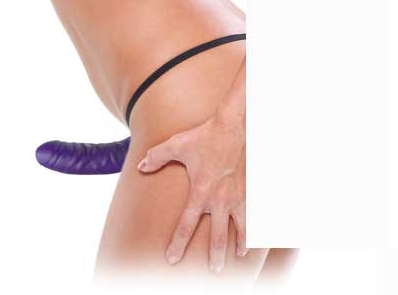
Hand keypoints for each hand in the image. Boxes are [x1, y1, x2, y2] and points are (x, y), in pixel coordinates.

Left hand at [137, 110, 246, 272]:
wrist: (236, 125)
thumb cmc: (206, 135)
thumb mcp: (177, 144)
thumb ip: (157, 157)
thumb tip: (140, 167)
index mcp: (200, 192)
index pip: (185, 226)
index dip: (177, 244)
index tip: (171, 259)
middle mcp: (220, 200)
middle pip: (217, 238)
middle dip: (215, 257)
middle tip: (214, 272)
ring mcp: (239, 197)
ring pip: (241, 231)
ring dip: (239, 246)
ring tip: (238, 256)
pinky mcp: (253, 190)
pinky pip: (256, 216)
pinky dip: (257, 228)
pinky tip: (256, 234)